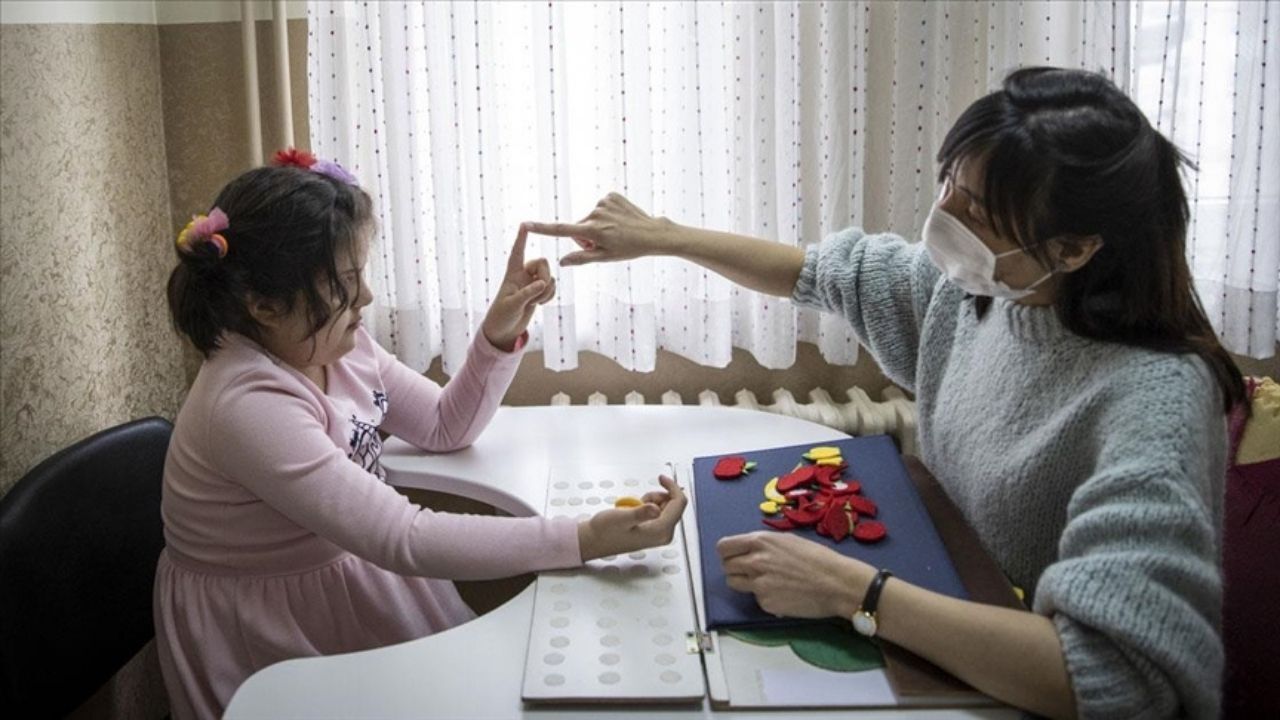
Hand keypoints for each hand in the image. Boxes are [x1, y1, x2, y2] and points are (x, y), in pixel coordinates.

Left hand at [481, 225, 555, 350]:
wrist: (504, 330)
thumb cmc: (501, 316)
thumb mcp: (512, 305)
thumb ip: (527, 293)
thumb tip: (543, 283)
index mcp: (512, 274)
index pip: (517, 252)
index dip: (521, 239)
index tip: (524, 224)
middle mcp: (523, 275)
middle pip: (542, 263)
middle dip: (545, 276)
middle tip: (539, 291)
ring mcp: (532, 283)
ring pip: (550, 277)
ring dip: (547, 291)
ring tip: (535, 303)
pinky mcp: (539, 292)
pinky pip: (552, 287)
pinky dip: (550, 295)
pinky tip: (541, 304)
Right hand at [525, 192, 675, 265]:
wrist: (653, 233)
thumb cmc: (629, 249)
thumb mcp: (605, 257)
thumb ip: (581, 258)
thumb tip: (562, 262)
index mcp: (593, 231)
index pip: (561, 230)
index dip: (542, 228)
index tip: (526, 224)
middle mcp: (596, 214)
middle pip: (578, 226)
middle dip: (585, 236)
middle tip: (604, 243)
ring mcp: (604, 202)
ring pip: (589, 217)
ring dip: (596, 225)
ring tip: (615, 232)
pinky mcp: (611, 195)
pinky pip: (600, 207)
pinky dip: (606, 214)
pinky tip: (618, 220)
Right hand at [577, 476, 687, 560]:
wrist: (594, 540)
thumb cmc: (605, 532)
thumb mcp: (622, 518)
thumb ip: (640, 513)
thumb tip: (656, 509)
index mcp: (660, 531)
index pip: (679, 504)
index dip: (672, 487)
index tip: (662, 478)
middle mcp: (663, 534)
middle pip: (674, 505)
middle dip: (659, 496)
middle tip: (641, 499)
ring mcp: (659, 534)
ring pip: (666, 507)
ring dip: (652, 500)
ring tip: (635, 506)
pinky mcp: (653, 531)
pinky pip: (658, 512)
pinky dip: (648, 506)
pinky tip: (635, 511)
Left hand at [717, 531, 872, 618]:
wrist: (837, 583)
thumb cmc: (818, 558)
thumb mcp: (787, 540)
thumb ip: (764, 545)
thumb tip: (749, 550)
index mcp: (760, 541)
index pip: (724, 547)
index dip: (727, 552)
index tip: (732, 556)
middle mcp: (754, 561)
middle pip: (726, 566)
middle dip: (735, 568)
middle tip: (750, 570)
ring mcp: (758, 584)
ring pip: (734, 583)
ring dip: (744, 582)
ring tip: (764, 581)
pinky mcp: (765, 603)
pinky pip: (755, 598)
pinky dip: (764, 597)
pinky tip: (782, 593)